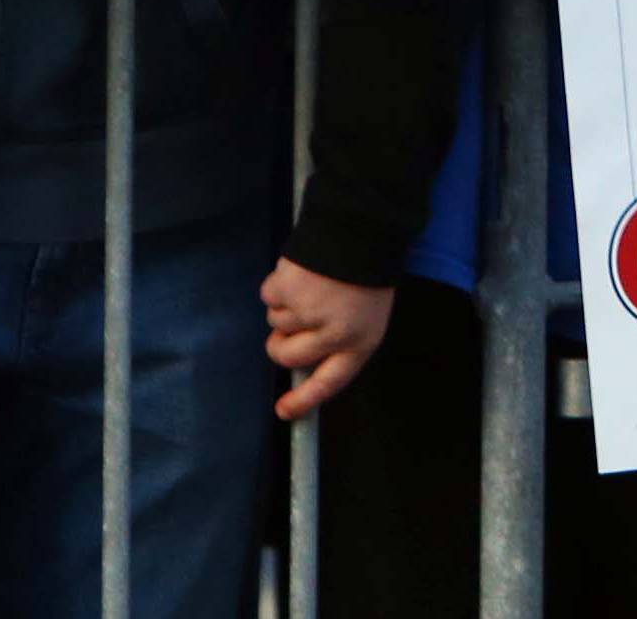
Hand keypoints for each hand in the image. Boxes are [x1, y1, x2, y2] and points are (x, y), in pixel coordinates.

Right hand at [262, 259, 393, 420]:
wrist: (363, 225)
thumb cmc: (367, 268)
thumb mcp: (367, 311)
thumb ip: (341, 338)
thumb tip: (305, 363)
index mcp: (360, 341)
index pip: (329, 383)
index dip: (304, 400)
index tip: (283, 411)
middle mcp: (333, 334)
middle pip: (288, 355)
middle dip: (280, 343)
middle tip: (288, 324)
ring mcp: (307, 312)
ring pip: (275, 321)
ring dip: (285, 305)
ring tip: (312, 281)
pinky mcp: (287, 290)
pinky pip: (269, 295)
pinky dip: (278, 283)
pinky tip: (300, 269)